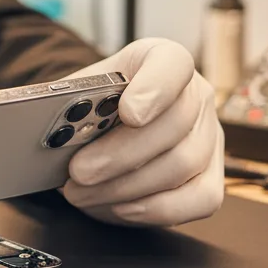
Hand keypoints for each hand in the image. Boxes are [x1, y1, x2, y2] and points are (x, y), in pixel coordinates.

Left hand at [62, 38, 223, 226]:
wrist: (109, 123)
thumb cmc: (95, 104)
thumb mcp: (81, 91)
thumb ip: (73, 103)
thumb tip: (55, 131)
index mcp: (162, 59)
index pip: (172, 63)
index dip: (154, 89)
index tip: (128, 113)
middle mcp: (196, 94)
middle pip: (174, 124)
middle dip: (120, 155)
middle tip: (79, 172)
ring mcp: (210, 137)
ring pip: (182, 165)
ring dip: (126, 186)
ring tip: (83, 193)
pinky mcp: (212, 177)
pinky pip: (200, 200)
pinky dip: (155, 208)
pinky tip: (119, 207)